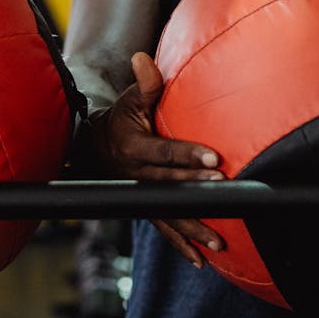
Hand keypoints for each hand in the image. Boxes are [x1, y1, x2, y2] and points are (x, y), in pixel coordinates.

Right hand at [92, 51, 224, 267]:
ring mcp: (140, 196)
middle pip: (170, 186)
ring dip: (193, 230)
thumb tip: (142, 56)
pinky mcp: (145, 208)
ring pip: (168, 215)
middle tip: (225, 194)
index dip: (189, 155)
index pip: (164, 152)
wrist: (93, 147)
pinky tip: (200, 260)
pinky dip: (180, 246)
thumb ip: (144, 82)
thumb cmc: (120, 117)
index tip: (215, 158)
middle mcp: (136, 177)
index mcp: (133, 147)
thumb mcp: (129, 98)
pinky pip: (163, 229)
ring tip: (219, 240)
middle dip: (197, 192)